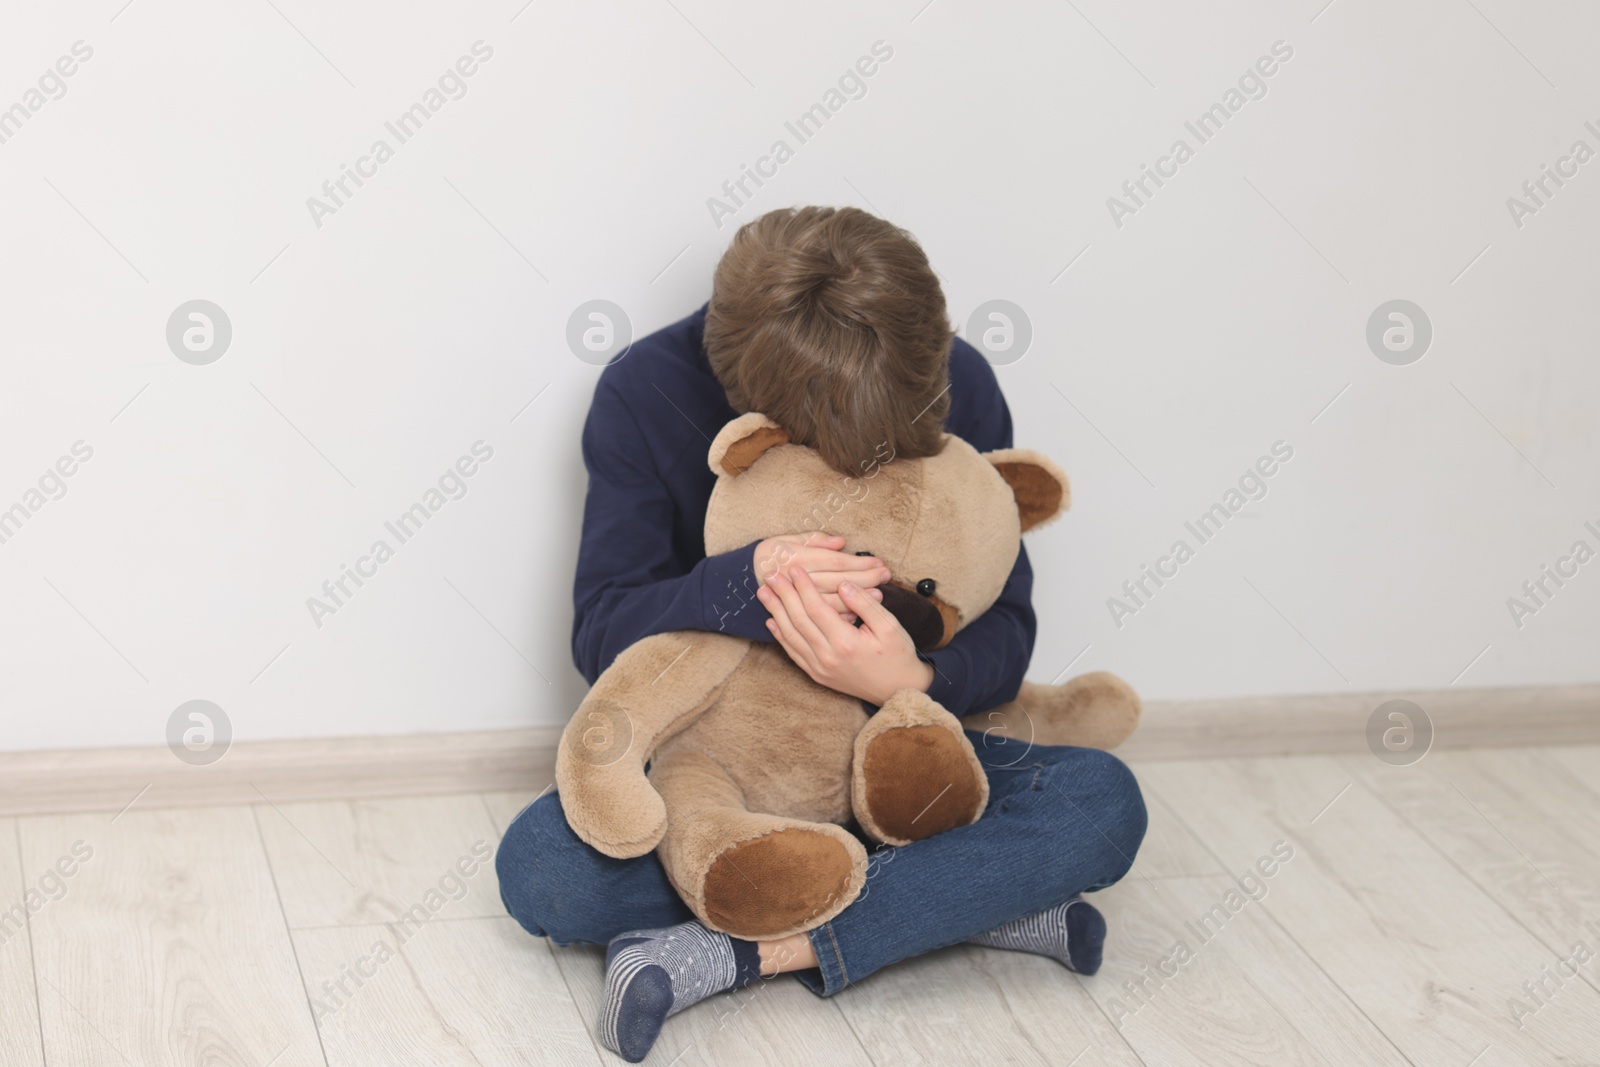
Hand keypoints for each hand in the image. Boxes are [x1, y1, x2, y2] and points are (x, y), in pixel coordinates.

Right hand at [753, 533, 887, 622]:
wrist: (739, 579)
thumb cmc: (768, 554)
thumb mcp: (786, 539)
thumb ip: (814, 540)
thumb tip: (841, 542)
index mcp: (795, 558)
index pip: (835, 562)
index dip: (859, 562)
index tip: (879, 562)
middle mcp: (795, 580)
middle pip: (838, 582)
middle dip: (865, 579)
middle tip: (885, 576)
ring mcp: (794, 602)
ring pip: (833, 603)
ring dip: (857, 599)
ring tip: (878, 594)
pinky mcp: (794, 617)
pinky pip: (820, 621)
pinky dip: (841, 615)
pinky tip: (857, 612)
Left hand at [758, 566, 934, 706]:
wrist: (900, 690)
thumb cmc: (898, 655)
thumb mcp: (890, 626)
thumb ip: (864, 604)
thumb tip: (843, 584)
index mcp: (846, 643)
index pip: (817, 608)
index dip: (803, 587)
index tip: (794, 569)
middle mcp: (828, 657)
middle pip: (798, 620)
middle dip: (783, 595)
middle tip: (770, 575)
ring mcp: (820, 669)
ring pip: (791, 637)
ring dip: (776, 612)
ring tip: (764, 593)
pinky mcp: (818, 676)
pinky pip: (794, 654)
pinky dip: (780, 636)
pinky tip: (772, 621)